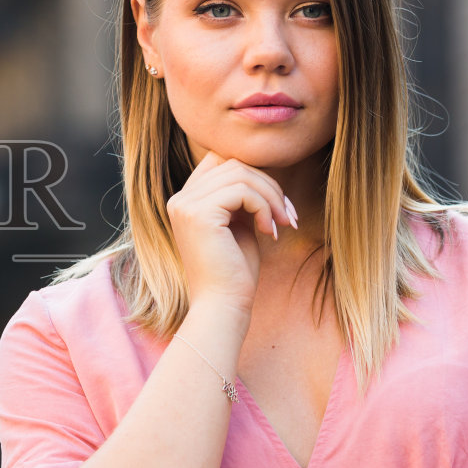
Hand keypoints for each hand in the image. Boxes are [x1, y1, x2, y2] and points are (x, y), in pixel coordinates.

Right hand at [166, 150, 297, 314]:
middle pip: (233, 165)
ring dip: (270, 196)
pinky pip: (243, 191)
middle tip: (287, 216)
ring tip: (282, 224)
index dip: (252, 175)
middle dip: (268, 186)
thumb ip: (242, 197)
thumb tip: (262, 171)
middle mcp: (180, 199)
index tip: (275, 205)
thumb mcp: (239, 225)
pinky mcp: (198, 214)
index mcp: (185, 201)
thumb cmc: (234, 272)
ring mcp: (186, 205)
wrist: (222, 306)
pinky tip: (269, 232)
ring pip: (241, 174)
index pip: (219, 161)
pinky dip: (264, 208)